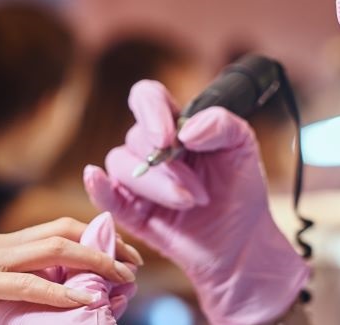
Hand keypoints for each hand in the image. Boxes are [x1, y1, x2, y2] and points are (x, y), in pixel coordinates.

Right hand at [0, 217, 143, 324]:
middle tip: (134, 264)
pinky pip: (28, 284)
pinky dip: (60, 290)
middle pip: (65, 231)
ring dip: (95, 262)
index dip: (92, 236)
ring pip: (55, 250)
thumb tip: (26, 317)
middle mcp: (2, 245)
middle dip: (106, 244)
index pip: (56, 229)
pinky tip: (84, 300)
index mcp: (0, 245)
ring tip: (123, 278)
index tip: (119, 252)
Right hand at [84, 80, 308, 324]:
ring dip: (157, 186)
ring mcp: (138, 181)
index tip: (168, 138)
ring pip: (121, 166)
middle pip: (136, 139)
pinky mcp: (130, 213)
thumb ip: (221, 124)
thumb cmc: (240, 188)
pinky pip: (105, 195)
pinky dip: (98, 187)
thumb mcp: (242, 146)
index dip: (150, 111)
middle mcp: (150, 148)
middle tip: (201, 190)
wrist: (243, 241)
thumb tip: (187, 131)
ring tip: (190, 202)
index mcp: (174, 124)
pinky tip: (96, 179)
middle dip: (169, 166)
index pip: (146, 98)